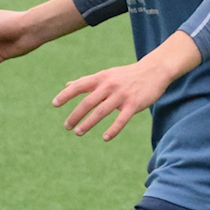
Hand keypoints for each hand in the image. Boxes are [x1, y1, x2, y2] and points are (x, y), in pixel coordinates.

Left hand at [53, 56, 177, 141]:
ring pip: (101, 111)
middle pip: (88, 102)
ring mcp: (122, 95)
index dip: (66, 95)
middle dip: (75, 115)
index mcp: (101, 78)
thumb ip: (87, 81)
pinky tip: (105, 138)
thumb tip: (68, 85)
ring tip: (78, 132)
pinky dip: (113, 130)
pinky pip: (121, 119)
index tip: (54, 104)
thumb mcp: (106, 75)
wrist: (154, 70)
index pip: (79, 86)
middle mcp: (109, 85)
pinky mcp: (134, 104)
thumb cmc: (127, 75)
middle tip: (66, 126)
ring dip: (88, 123)